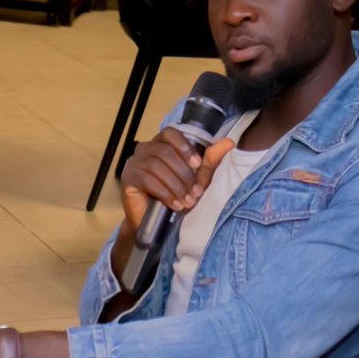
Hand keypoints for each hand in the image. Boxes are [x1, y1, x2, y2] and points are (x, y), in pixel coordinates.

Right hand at [120, 128, 234, 231]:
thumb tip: (229, 142)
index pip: (170, 133)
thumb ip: (210, 161)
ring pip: (157, 166)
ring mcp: (134, 163)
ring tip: (186, 202)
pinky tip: (174, 204)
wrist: (154, 224)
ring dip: (176, 186)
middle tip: (195, 193)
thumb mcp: (197, 179)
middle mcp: (144, 150)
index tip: (197, 165)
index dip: (184, 146)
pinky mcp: (128, 179)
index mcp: (160, 144)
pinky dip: (165, 193)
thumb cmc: (175, 197)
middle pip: (164, 151)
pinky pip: (148, 180)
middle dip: (184, 174)